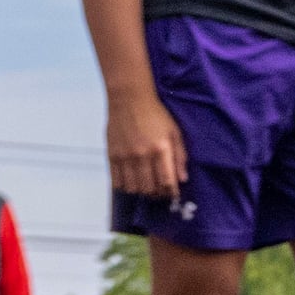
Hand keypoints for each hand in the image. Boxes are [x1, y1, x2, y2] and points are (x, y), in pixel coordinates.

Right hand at [104, 85, 190, 201]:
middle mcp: (142, 155)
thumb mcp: (175, 132)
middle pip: (149, 188)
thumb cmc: (156, 114)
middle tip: (160, 192)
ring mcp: (125, 157)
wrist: (129, 100)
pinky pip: (116, 182)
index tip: (173, 194)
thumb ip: (180, 156)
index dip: (171, 192)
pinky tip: (132, 182)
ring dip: (141, 191)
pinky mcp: (112, 156)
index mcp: (161, 149)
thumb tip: (182, 179)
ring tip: (146, 187)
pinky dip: (125, 186)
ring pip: (133, 188)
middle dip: (157, 194)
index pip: (166, 181)